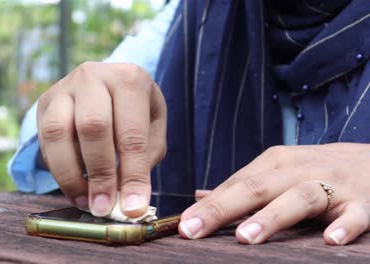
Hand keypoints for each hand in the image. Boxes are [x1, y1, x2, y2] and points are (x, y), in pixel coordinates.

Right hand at [37, 62, 166, 217]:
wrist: (105, 85)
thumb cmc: (134, 111)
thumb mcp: (152, 127)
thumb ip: (144, 158)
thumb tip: (127, 199)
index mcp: (130, 79)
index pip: (132, 133)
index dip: (133, 174)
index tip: (133, 208)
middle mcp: (94, 76)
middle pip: (92, 127)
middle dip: (99, 174)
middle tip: (104, 207)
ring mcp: (65, 87)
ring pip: (58, 132)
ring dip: (71, 174)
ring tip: (85, 201)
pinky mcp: (45, 102)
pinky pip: (44, 139)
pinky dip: (58, 169)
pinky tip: (73, 187)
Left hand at [180, 143, 369, 244]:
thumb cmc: (316, 171)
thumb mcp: (278, 171)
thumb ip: (241, 185)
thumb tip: (198, 196)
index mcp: (276, 162)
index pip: (236, 184)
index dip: (208, 205)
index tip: (182, 225)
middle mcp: (299, 169)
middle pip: (256, 187)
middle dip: (222, 209)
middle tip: (193, 229)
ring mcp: (332, 185)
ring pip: (299, 197)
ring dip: (272, 217)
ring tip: (246, 237)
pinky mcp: (364, 203)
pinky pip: (354, 215)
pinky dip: (344, 226)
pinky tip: (331, 241)